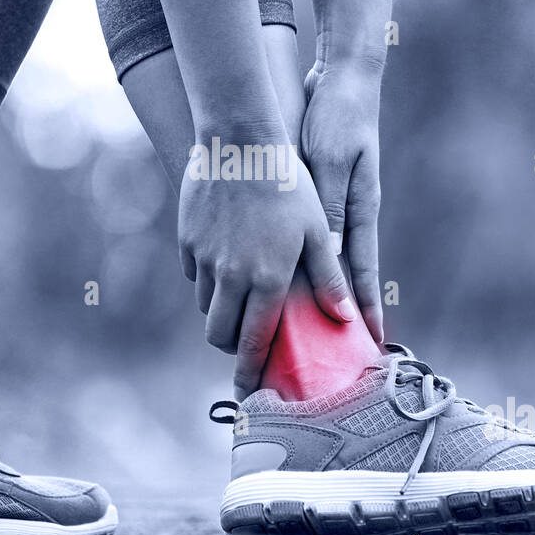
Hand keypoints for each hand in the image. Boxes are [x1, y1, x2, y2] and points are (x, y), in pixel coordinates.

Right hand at [179, 141, 356, 393]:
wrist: (241, 141)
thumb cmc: (289, 184)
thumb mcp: (317, 230)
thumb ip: (328, 278)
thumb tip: (347, 317)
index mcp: (268, 279)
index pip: (253, 343)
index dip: (248, 373)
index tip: (246, 393)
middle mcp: (232, 276)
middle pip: (219, 334)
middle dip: (231, 346)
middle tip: (245, 343)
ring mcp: (205, 259)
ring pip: (205, 306)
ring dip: (221, 311)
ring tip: (240, 297)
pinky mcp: (187, 240)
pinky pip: (194, 274)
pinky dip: (208, 278)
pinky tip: (225, 259)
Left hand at [301, 61, 384, 341]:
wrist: (341, 79)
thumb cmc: (338, 116)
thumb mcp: (331, 161)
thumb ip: (329, 205)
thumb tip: (331, 253)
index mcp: (358, 209)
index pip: (361, 270)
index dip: (366, 307)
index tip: (372, 343)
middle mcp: (349, 213)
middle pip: (343, 274)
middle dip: (341, 312)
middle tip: (335, 348)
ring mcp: (335, 204)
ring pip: (323, 258)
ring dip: (317, 291)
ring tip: (304, 327)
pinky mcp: (318, 193)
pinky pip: (307, 235)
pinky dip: (299, 257)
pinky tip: (280, 274)